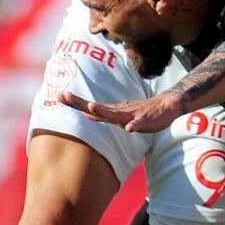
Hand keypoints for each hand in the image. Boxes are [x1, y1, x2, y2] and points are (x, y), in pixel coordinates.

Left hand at [60, 91, 181, 133]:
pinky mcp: (146, 121)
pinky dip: (134, 126)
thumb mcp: (118, 114)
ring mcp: (132, 116)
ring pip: (116, 114)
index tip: (59, 96)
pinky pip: (140, 125)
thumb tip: (85, 114)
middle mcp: (119, 111)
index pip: (90, 106)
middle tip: (65, 96)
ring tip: (91, 107)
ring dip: (103, 111)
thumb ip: (103, 115)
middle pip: (97, 108)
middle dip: (81, 103)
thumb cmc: (140, 111)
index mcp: (112, 111)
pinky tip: (129, 129)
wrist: (165, 106)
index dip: (75, 103)